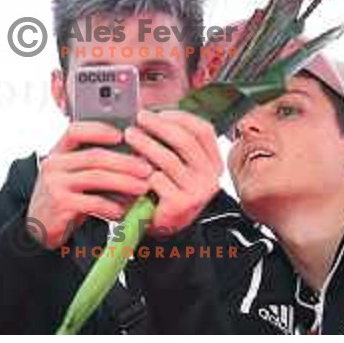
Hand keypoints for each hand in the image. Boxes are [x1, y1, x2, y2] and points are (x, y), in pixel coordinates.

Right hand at [27, 122, 151, 249]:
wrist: (39, 227)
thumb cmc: (66, 197)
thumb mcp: (73, 175)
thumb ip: (94, 164)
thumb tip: (136, 157)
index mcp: (58, 152)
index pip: (75, 131)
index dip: (100, 130)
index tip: (123, 135)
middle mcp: (53, 164)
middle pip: (95, 156)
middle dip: (126, 162)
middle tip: (148, 169)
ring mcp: (54, 184)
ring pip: (97, 177)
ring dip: (125, 182)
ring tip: (144, 188)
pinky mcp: (59, 204)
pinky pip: (93, 202)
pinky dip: (112, 206)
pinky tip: (124, 210)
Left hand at [124, 110, 223, 234]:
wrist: (167, 230)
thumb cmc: (168, 191)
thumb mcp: (179, 166)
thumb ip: (174, 143)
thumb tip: (152, 114)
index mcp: (213, 163)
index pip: (203, 130)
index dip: (181, 117)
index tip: (159, 112)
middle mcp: (210, 177)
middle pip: (186, 141)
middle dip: (160, 125)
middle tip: (140, 119)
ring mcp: (197, 192)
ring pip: (169, 159)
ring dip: (146, 143)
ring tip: (130, 136)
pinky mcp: (180, 205)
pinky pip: (158, 180)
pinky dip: (143, 172)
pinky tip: (132, 168)